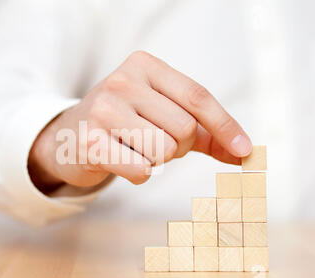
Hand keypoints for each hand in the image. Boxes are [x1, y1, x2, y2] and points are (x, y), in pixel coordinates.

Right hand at [28, 51, 251, 191]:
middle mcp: (122, 81)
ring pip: (164, 151)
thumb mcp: (162, 115)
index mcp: (144, 65)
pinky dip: (139, 173)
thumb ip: (203, 132)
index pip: (197, 97)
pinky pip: (142, 170)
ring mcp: (103, 109)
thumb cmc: (124, 124)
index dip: (225, 126)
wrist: (69, 136)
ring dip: (157, 160)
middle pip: (183, 129)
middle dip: (177, 147)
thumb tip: (244, 153)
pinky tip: (120, 160)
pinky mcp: (91, 141)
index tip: (245, 150)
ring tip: (134, 149)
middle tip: (154, 143)